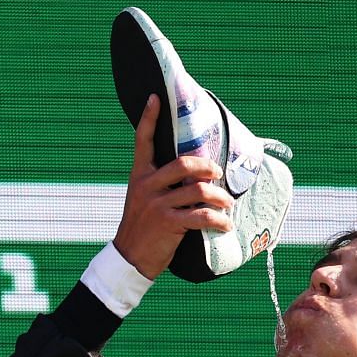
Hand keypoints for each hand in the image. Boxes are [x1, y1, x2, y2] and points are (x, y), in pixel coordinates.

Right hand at [111, 95, 234, 279]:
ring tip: (227, 204)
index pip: (143, 142)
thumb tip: (195, 175)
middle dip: (207, 167)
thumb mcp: (144, 201)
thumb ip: (162, 185)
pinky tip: (224, 224)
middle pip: (183, 164)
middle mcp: (146, 186)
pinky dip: (218, 220)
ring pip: (198, 190)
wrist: (129, 259)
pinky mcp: (167, 223)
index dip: (149, 119)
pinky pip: (201, 216)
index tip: (155, 98)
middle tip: (217, 174)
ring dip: (219, 197)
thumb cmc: (142, 229)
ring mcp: (156, 205)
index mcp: (139, 177)